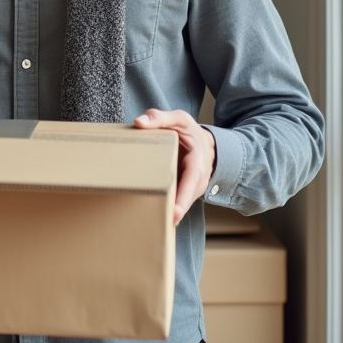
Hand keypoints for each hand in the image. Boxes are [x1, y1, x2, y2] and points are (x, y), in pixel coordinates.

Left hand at [133, 108, 216, 224]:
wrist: (204, 143)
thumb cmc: (190, 132)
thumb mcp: (178, 119)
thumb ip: (159, 118)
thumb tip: (139, 123)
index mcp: (197, 163)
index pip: (191, 182)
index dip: (183, 198)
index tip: (174, 212)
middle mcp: (197, 180)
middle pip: (185, 199)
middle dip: (174, 212)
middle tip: (161, 224)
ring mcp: (191, 189)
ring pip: (179, 204)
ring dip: (168, 213)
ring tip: (153, 225)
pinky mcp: (182, 192)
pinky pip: (174, 202)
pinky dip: (165, 209)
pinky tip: (152, 217)